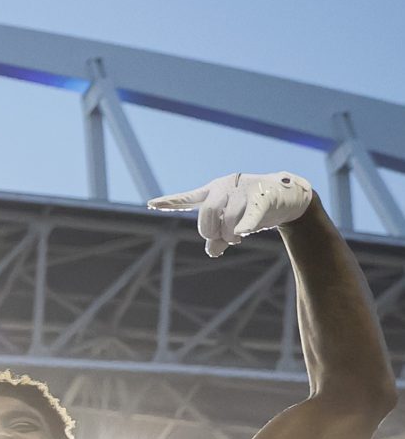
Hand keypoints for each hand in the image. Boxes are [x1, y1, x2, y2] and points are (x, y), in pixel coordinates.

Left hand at [149, 172, 313, 257]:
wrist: (287, 197)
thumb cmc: (253, 210)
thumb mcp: (231, 223)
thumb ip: (218, 238)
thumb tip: (212, 251)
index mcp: (214, 191)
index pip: (189, 198)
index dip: (171, 202)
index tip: (151, 204)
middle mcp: (226, 187)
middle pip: (207, 214)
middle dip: (211, 232)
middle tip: (223, 238)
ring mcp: (245, 190)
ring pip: (229, 221)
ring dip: (232, 235)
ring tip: (239, 235)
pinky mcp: (265, 196)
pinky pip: (251, 214)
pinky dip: (247, 225)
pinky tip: (244, 231)